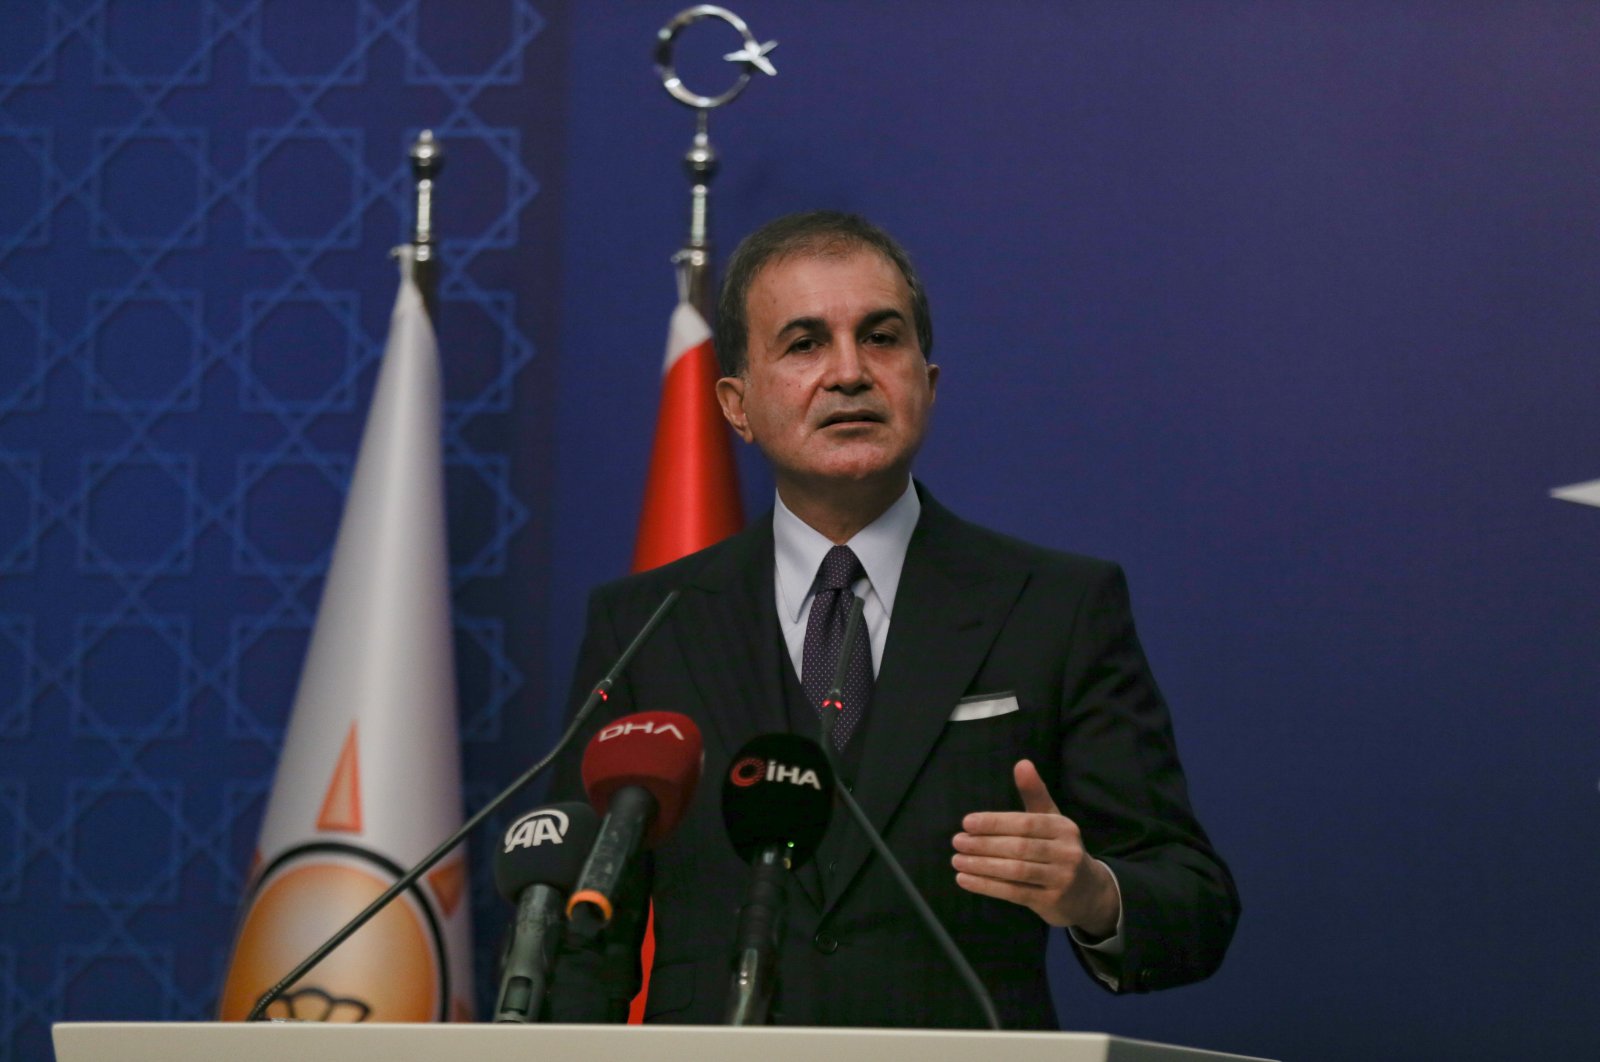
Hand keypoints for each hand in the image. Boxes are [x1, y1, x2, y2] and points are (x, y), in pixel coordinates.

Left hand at [951, 759, 1120, 936]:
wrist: (1088, 893)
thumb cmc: (1060, 850)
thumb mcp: (1052, 820)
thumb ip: (1035, 793)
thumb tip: (1022, 763)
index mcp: (1063, 828)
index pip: (1025, 823)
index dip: (995, 823)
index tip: (967, 823)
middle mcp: (1066, 852)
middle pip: (1019, 847)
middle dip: (984, 845)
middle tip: (957, 842)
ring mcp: (1060, 879)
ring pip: (1015, 871)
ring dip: (982, 866)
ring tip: (957, 861)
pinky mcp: (1051, 902)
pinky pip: (1014, 892)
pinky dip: (987, 886)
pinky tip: (965, 880)